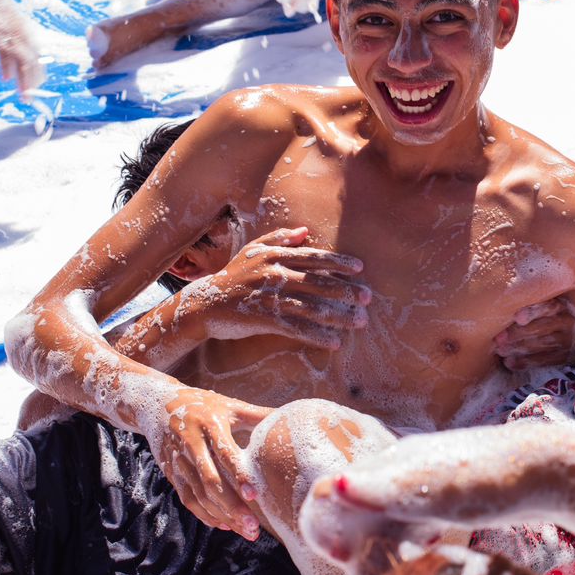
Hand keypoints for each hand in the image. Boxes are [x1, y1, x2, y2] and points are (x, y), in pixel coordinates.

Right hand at [0, 0, 44, 95]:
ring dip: (25, 81)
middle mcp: (25, 37)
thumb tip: (11, 76)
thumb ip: (12, 52)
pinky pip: (5, 53)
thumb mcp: (10, 33)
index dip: (37, 77)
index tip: (35, 90)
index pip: (38, 61)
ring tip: (24, 96)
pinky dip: (7, 67)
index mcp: (29, 37)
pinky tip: (6, 79)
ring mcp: (13, 36)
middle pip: (34, 64)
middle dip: (33, 84)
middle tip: (30, 100)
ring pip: (23, 62)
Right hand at [155, 386, 271, 538]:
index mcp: (208, 424)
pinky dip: (205, 514)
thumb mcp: (229, 405)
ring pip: (199, 495)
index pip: (224, 453)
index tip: (254, 495)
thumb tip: (289, 417)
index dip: (238, 475)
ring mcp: (178, 461)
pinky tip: (225, 524)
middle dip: (232, 506)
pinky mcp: (172, 473)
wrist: (155, 404)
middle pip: (210, 481)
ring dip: (222, 516)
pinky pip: (188, 498)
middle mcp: (190, 444)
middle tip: (253, 527)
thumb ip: (257, 414)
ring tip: (246, 531)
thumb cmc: (201, 405)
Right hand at [185, 227, 370, 349]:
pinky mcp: (264, 319)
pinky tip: (335, 343)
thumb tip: (304, 232)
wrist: (205, 304)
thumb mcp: (253, 251)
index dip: (338, 263)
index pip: (313, 257)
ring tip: (359, 322)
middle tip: (368, 298)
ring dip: (339, 316)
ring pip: (312, 307)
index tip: (359, 268)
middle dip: (346, 290)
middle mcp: (275, 274)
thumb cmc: (233, 276)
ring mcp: (270, 297)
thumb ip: (279, 239)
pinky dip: (318, 336)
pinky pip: (297, 328)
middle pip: (318, 282)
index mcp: (275, 255)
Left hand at [493, 297, 574, 371]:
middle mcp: (567, 323)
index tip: (517, 318)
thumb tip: (503, 301)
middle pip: (542, 328)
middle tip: (499, 339)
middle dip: (518, 334)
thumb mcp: (551, 306)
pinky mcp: (566, 357)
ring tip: (501, 352)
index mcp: (562, 306)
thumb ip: (534, 304)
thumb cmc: (556, 316)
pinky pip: (545, 361)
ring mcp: (568, 341)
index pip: (548, 307)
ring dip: (519, 349)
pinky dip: (526, 363)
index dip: (532, 312)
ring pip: (542, 345)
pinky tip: (510, 363)